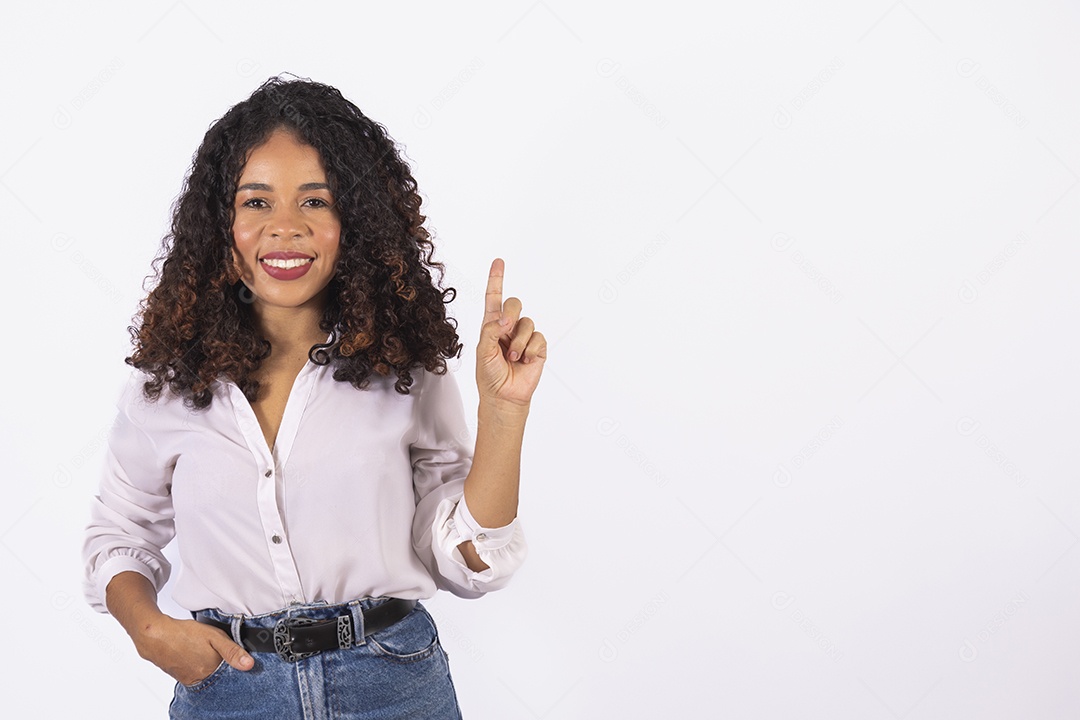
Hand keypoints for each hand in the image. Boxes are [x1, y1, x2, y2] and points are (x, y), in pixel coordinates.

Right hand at [133, 615, 253, 685]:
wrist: (155, 635)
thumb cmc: (184, 633)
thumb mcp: (214, 636)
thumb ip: (232, 651)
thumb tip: (249, 665)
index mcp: (210, 670)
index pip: (230, 673)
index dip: (235, 664)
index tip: (237, 657)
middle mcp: (199, 679)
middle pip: (219, 675)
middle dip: (223, 665)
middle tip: (216, 650)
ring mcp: (189, 679)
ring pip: (207, 675)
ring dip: (210, 665)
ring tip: (205, 651)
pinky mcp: (180, 677)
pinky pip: (196, 674)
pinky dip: (200, 666)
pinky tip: (197, 655)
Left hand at [476, 258, 546, 407]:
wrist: (504, 396)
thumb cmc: (489, 375)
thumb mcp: (483, 351)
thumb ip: (491, 330)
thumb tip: (505, 319)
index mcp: (491, 325)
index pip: (494, 297)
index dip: (496, 279)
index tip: (499, 262)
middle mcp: (509, 328)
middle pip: (514, 303)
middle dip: (511, 312)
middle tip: (506, 327)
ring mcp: (524, 337)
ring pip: (527, 323)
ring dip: (518, 342)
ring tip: (512, 358)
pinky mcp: (538, 348)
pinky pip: (538, 338)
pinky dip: (530, 350)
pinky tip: (525, 361)